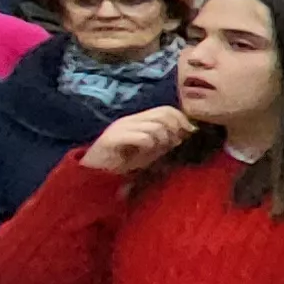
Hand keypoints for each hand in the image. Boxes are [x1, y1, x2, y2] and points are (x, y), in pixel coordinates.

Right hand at [81, 107, 195, 174]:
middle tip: (173, 144)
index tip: (188, 134)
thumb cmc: (124, 163)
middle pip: (163, 114)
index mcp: (138, 120)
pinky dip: (149, 147)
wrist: (95, 174)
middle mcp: (130, 120)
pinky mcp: (112, 139)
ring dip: (162, 141)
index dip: (181, 120)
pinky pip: (142, 137)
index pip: (166, 109)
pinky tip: (143, 154)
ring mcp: (120, 127)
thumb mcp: (150, 151)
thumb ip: (166, 141)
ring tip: (154, 152)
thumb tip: (186, 132)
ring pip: (155, 126)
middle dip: (175, 130)